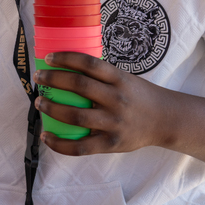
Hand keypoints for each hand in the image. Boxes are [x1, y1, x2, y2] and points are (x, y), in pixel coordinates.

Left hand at [33, 52, 165, 155]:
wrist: (165, 120)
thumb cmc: (139, 97)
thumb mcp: (125, 79)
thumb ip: (102, 76)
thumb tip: (67, 68)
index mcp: (119, 79)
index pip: (89, 64)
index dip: (66, 58)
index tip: (48, 58)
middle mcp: (116, 99)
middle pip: (79, 86)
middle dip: (53, 80)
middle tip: (39, 78)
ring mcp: (113, 122)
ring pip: (75, 116)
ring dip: (52, 108)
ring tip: (39, 102)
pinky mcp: (111, 144)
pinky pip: (80, 147)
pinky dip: (60, 143)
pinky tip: (46, 136)